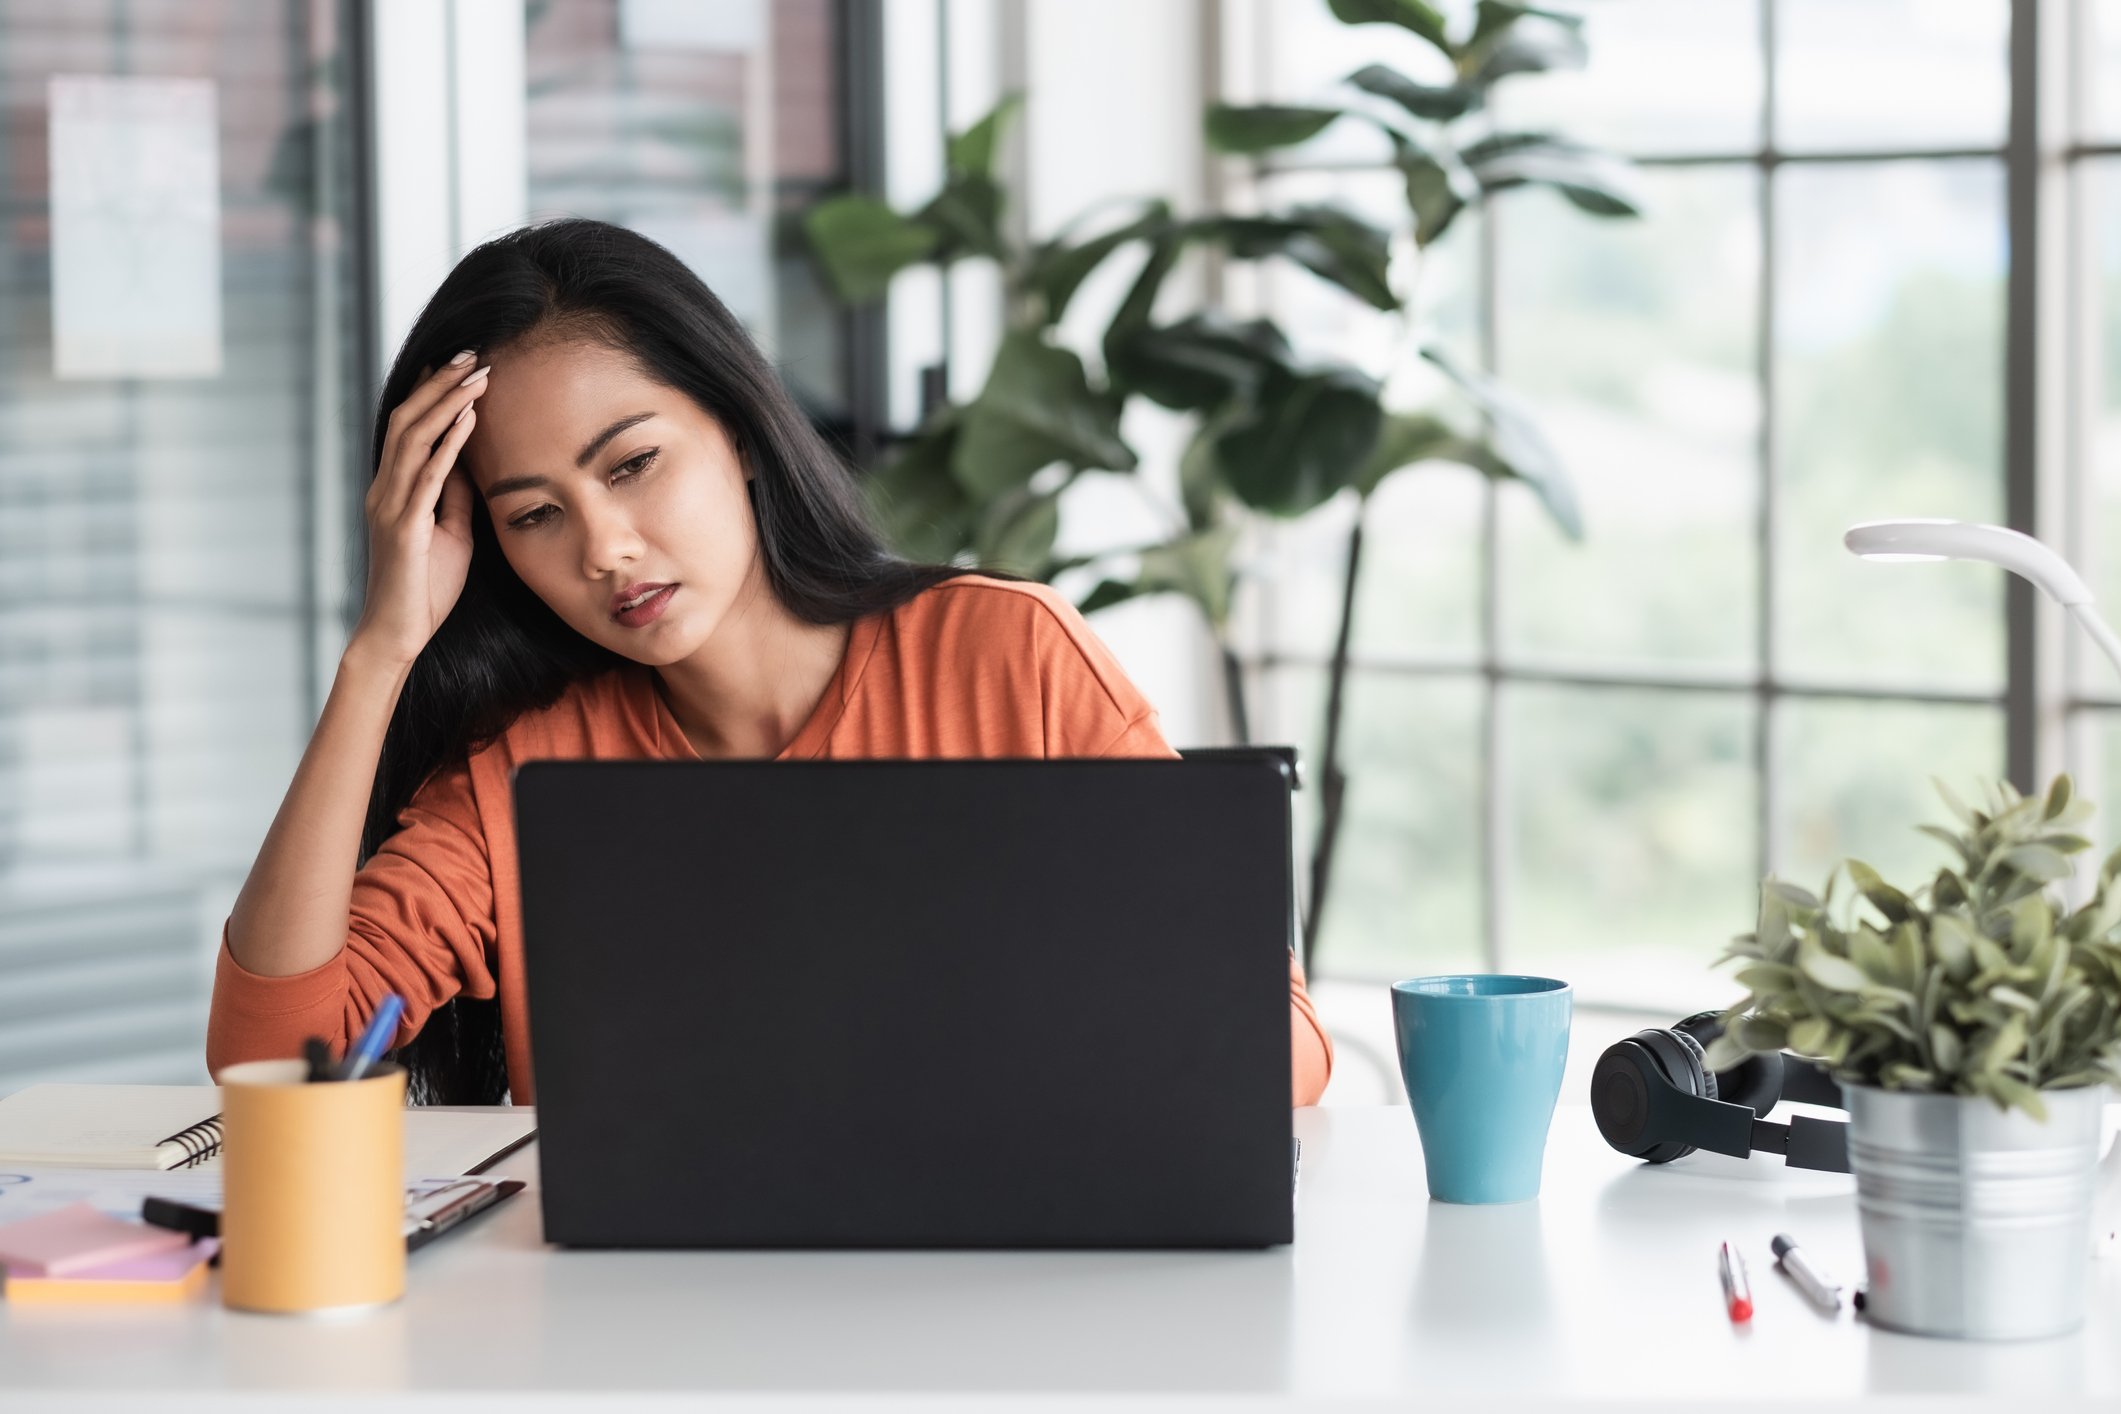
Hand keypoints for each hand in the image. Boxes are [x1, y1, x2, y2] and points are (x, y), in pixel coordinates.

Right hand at [349, 353, 490, 668]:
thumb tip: (470, 463)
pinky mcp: (404, 527)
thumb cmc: (425, 588)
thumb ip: (455, 497)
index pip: (406, 428)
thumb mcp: (452, 534)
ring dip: (447, 402)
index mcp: (393, 490)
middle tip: (471, 353)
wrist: (398, 633)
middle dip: (439, 385)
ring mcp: (390, 506)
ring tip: (476, 373)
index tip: (455, 364)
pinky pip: (428, 475)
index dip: (427, 392)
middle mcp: (385, 490)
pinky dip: (449, 443)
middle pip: (407, 420)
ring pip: (414, 438)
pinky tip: (469, 419)